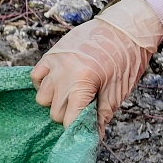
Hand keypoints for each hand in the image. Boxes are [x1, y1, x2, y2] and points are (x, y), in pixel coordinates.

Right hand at [33, 0, 162, 129]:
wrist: (126, 27)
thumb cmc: (127, 59)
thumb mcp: (117, 91)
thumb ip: (103, 114)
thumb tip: (95, 135)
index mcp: (82, 84)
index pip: (69, 120)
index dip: (77, 127)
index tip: (85, 127)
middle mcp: (64, 74)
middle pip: (55, 111)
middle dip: (68, 115)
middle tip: (83, 108)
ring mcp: (55, 63)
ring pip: (42, 97)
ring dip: (55, 101)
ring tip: (70, 95)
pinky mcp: (52, 54)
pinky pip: (36, 76)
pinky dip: (44, 84)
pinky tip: (59, 83)